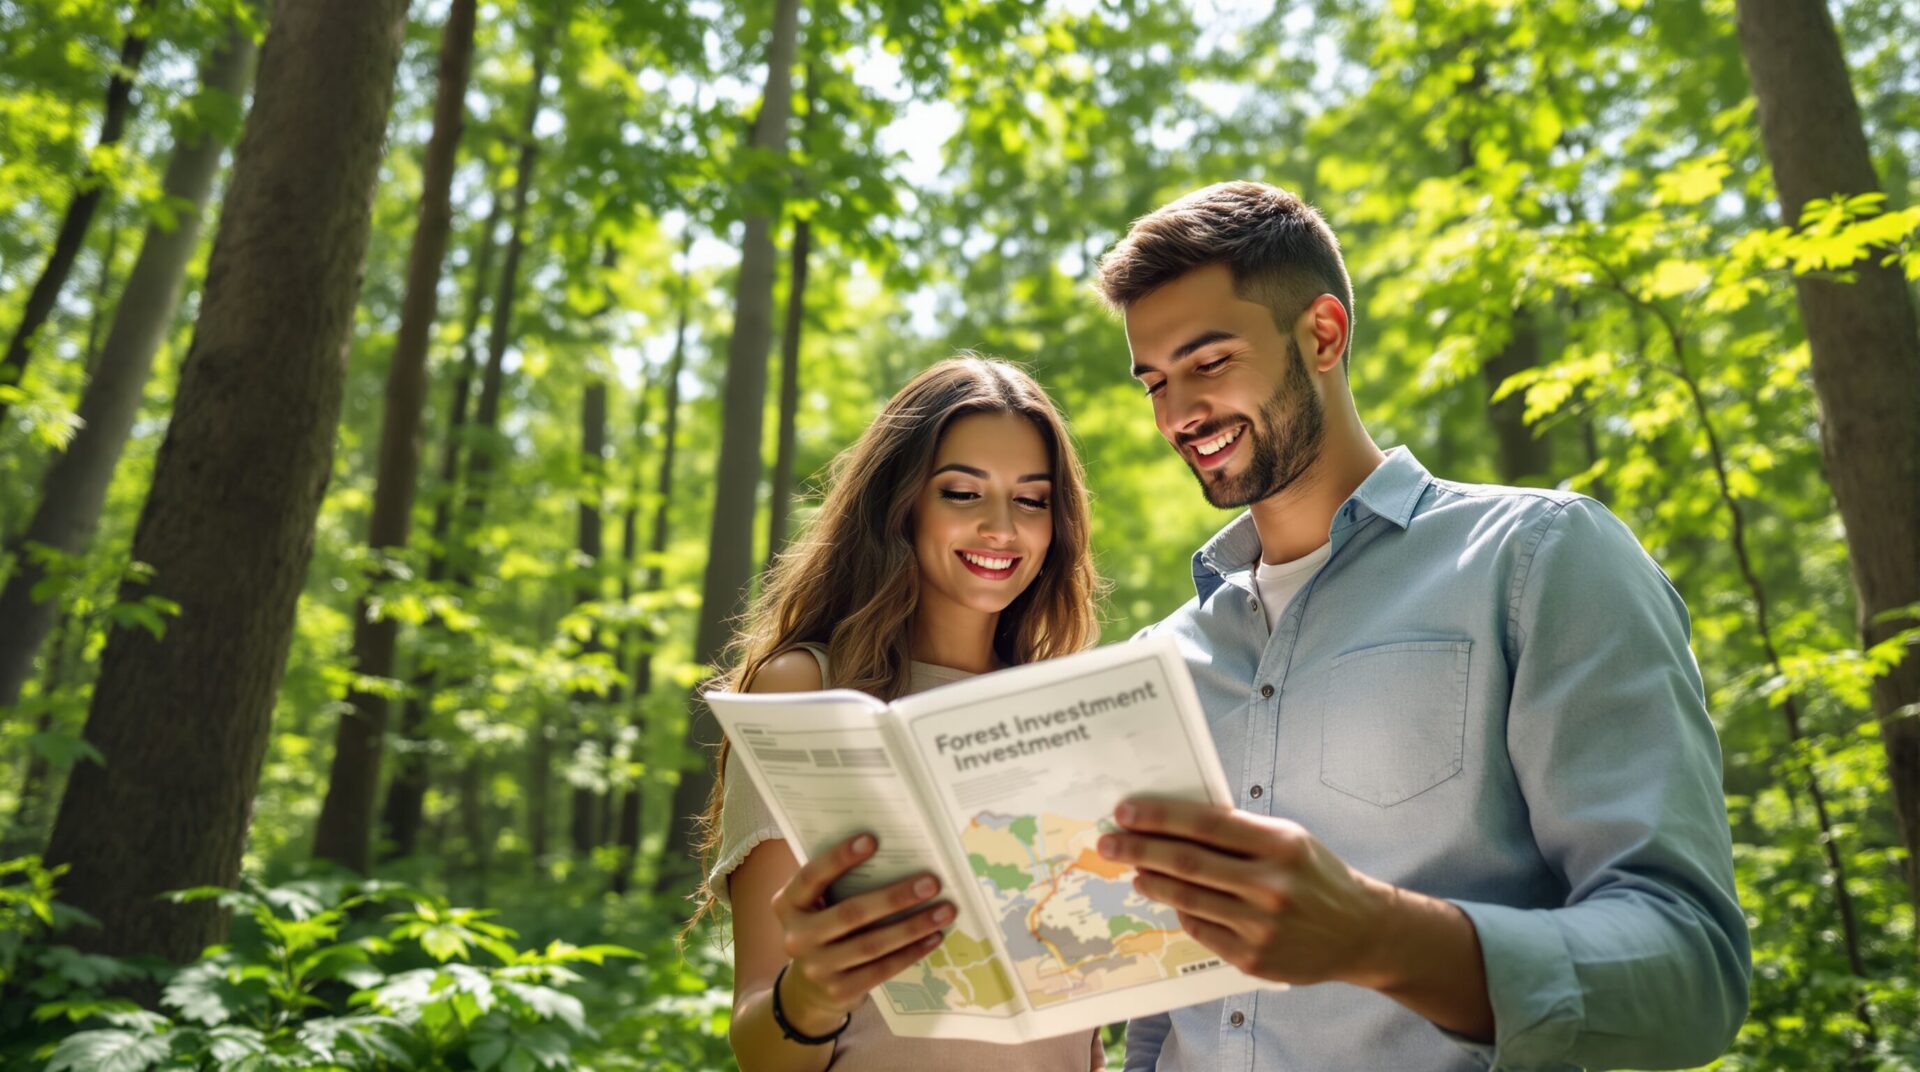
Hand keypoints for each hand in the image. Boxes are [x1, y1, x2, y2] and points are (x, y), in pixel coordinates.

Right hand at [770, 833, 953, 1034]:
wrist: (808, 989)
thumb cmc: (823, 928)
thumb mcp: (817, 905)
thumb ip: (838, 884)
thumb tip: (895, 855)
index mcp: (787, 904)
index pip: (811, 877)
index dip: (839, 858)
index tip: (872, 840)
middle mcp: (797, 936)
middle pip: (851, 914)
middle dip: (895, 897)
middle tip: (931, 882)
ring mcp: (817, 967)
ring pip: (872, 944)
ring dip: (913, 926)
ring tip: (944, 910)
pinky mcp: (839, 991)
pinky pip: (882, 969)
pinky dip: (911, 952)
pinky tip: (934, 937)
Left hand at [1097, 798, 1394, 986]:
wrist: (1361, 932)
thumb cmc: (1316, 876)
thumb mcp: (1289, 840)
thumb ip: (1239, 832)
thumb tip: (1174, 820)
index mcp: (1280, 845)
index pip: (1205, 824)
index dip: (1159, 817)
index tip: (1125, 811)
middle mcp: (1271, 885)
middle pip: (1187, 863)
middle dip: (1139, 850)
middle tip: (1108, 842)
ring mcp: (1261, 926)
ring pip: (1187, 900)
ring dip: (1151, 882)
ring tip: (1132, 870)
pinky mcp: (1253, 958)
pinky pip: (1200, 930)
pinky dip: (1180, 912)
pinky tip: (1168, 899)